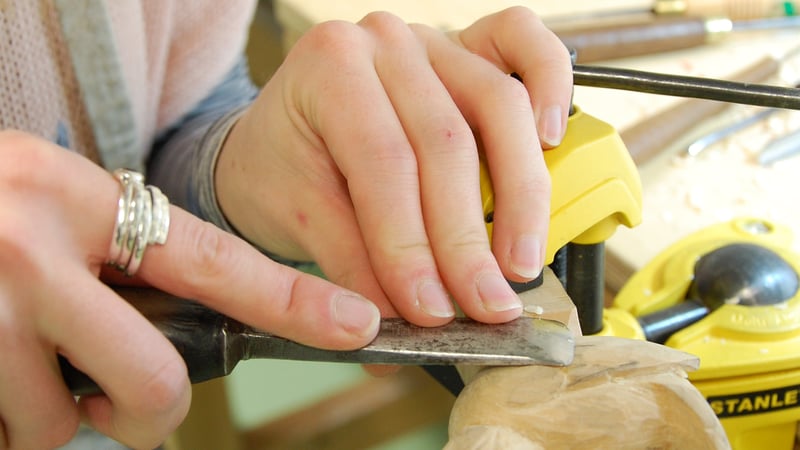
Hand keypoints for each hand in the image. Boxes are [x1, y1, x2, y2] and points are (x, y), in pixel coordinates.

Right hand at [0, 131, 378, 448]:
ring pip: (61, 426)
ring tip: (15, 365)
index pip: (212, 258)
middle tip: (115, 401)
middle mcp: (32, 247)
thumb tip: (165, 358)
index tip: (356, 322)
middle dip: (143, 413)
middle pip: (154, 384)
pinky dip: (5, 423)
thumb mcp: (43, 205)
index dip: (292, 300)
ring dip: (49, 417)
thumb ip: (111, 260)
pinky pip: (6, 437)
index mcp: (75, 196)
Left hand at [216, 7, 571, 326]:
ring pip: (499, 106)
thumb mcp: (298, 215)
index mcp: (329, 64)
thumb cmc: (282, 170)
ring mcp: (433, 40)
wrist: (279, 138)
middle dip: (467, 237)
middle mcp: (385, 41)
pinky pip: (523, 45)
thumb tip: (405, 321)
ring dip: (520, 194)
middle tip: (483, 304)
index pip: (383, 161)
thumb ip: (352, 263)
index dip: (410, 243)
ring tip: (520, 263)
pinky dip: (549, 85)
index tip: (430, 308)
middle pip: (447, 140)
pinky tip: (551, 140)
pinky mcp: (468, 49)